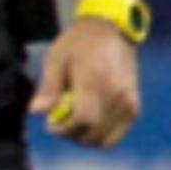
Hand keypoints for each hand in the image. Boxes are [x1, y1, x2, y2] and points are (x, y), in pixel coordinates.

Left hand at [34, 20, 141, 146]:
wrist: (111, 29)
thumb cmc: (79, 43)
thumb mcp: (57, 59)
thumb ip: (48, 88)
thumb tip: (36, 111)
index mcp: (96, 82)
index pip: (83, 120)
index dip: (63, 129)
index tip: (50, 125)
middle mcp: (117, 95)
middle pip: (93, 134)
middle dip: (71, 135)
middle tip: (59, 124)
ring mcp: (129, 102)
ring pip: (106, 140)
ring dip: (86, 138)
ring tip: (73, 123)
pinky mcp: (135, 106)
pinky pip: (117, 134)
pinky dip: (101, 135)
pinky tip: (88, 122)